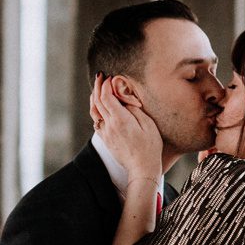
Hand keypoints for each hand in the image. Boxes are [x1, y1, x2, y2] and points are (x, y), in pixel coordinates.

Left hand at [90, 76, 163, 199]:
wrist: (142, 168)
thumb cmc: (150, 146)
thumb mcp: (148, 124)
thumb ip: (134, 108)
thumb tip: (123, 96)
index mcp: (120, 120)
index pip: (106, 97)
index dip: (106, 85)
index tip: (110, 76)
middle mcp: (109, 125)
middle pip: (98, 102)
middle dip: (99, 87)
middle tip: (101, 76)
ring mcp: (105, 133)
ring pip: (94, 111)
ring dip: (94, 97)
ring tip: (98, 88)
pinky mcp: (105, 139)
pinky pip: (96, 121)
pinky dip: (95, 109)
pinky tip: (99, 106)